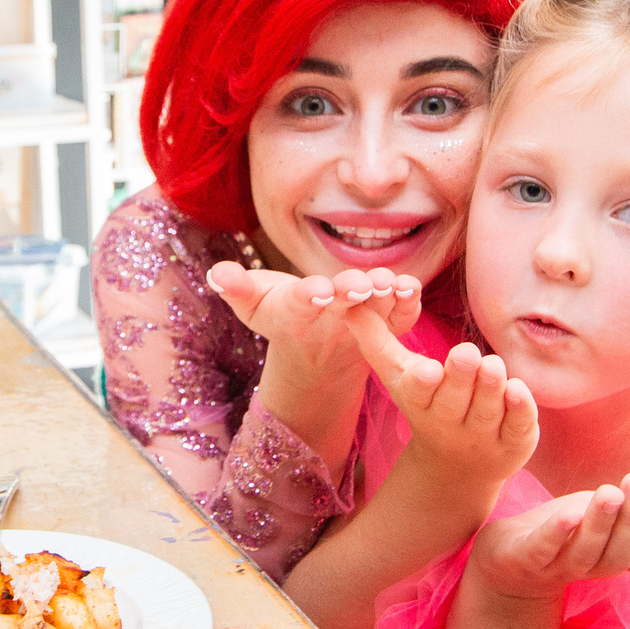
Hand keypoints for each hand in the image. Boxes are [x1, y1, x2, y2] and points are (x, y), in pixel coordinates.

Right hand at [207, 261, 419, 387]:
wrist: (315, 355)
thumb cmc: (279, 313)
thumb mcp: (252, 303)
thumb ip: (235, 287)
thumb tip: (217, 273)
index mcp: (295, 313)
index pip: (301, 303)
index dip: (309, 295)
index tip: (317, 289)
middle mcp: (330, 322)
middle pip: (342, 307)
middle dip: (350, 294)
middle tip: (360, 285)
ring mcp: (362, 327)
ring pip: (376, 312)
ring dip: (385, 298)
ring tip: (391, 282)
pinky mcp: (387, 327)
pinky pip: (401, 318)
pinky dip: (408, 305)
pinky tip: (412, 287)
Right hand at [346, 311, 537, 489]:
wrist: (458, 468)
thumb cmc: (428, 404)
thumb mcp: (399, 376)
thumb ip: (376, 341)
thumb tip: (350, 305)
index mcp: (419, 403)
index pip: (418, 393)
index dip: (423, 383)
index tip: (426, 369)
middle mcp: (449, 423)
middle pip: (454, 401)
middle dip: (460, 377)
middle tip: (466, 352)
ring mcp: (483, 436)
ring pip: (487, 411)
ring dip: (490, 387)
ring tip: (493, 365)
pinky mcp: (514, 442)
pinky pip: (519, 425)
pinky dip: (520, 408)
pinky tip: (518, 388)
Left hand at [468, 469, 629, 602]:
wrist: (506, 559)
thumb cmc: (564, 531)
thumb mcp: (599, 511)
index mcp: (615, 556)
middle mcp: (592, 568)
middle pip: (620, 554)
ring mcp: (558, 567)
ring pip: (585, 552)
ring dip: (600, 523)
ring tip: (610, 493)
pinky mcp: (525, 560)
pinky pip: (543, 550)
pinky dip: (557, 534)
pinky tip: (569, 514)